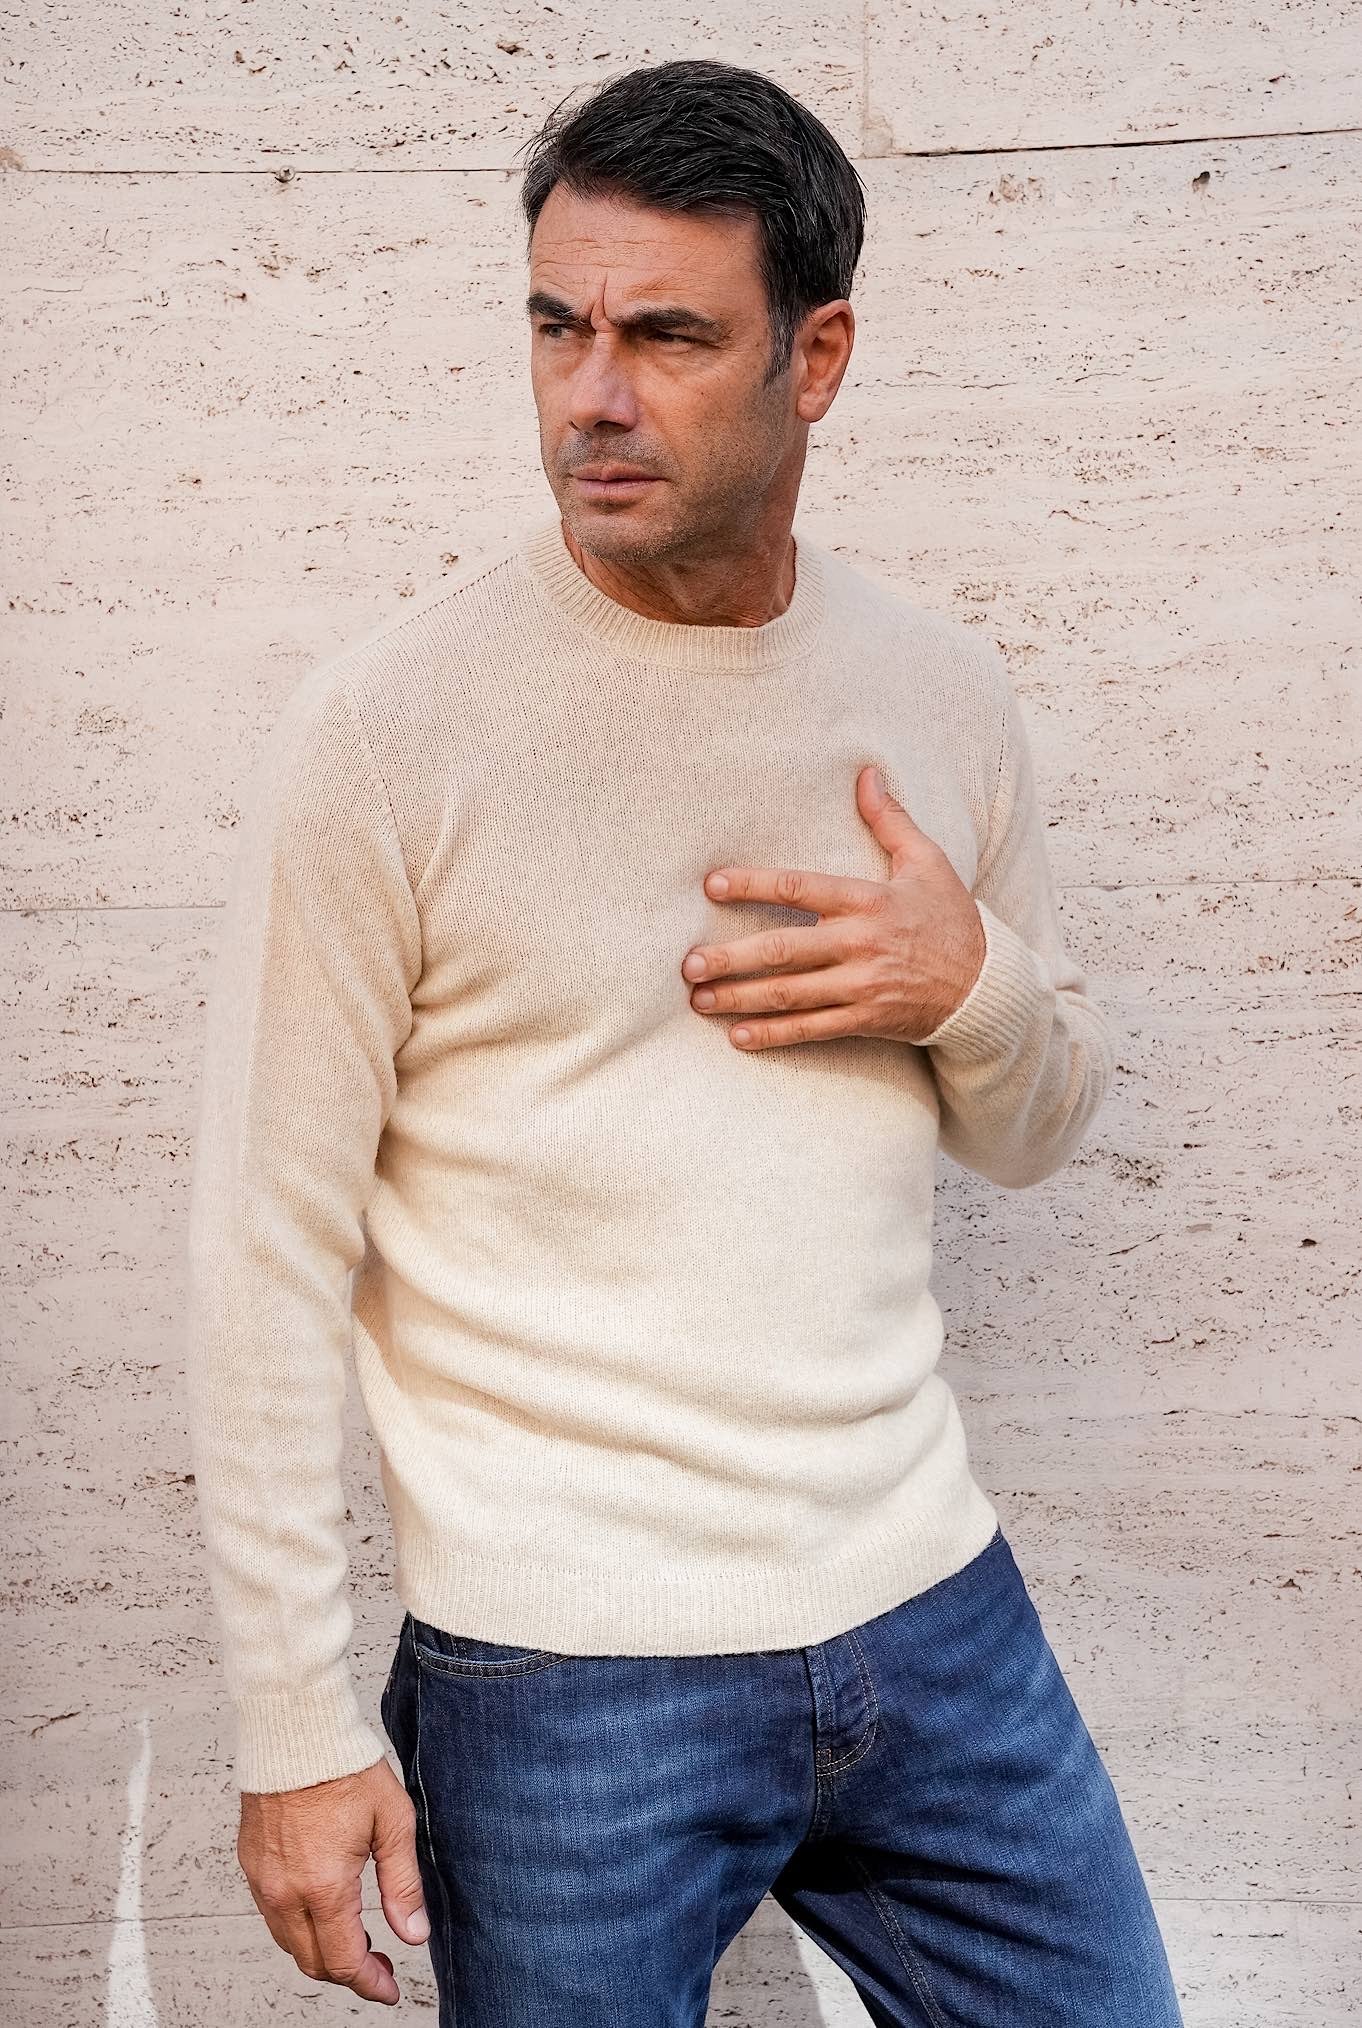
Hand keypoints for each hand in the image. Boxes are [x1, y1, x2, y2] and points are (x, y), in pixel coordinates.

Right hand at [237, 1757, 429, 2005]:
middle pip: (313, 1962)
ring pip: (289, 1943)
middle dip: (348, 1973)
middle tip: (379, 1965)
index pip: (344, 1962)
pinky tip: (323, 1910)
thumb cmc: (346, 1767)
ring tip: (355, 1939)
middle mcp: (285, 1892)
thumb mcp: (392, 1823)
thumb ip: (402, 1885)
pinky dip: (298, 1926)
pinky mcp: (251, 1864)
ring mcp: (263, 1880)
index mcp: (323, 1887)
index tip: (388, 1989)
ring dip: (321, 1952)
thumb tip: (413, 1935)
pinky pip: (272, 1915)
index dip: (370, 1984)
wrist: (297, 1730)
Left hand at [680, 765, 985, 1049]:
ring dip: (740, 998)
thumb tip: (866, 773)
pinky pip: (812, 1029)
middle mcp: (859, 944)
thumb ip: (890, 820)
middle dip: (731, 958)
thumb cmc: (952, 919)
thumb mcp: (928, 862)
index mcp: (867, 900)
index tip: (712, 885)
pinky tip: (738, 1036)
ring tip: (699, 1001)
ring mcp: (861, 985)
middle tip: (689, 964)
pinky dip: (774, 1035)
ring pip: (790, 994)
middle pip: (783, 950)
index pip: (799, 888)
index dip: (753, 886)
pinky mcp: (866, 1019)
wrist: (987, 986)